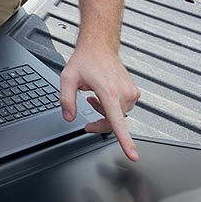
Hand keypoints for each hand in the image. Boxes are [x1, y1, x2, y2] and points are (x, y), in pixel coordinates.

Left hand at [59, 44, 140, 161]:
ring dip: (105, 114)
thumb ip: (66, 100)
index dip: (126, 142)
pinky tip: (102, 97)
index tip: (133, 155)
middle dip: (99, 124)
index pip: (118, 123)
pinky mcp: (134, 92)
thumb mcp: (68, 78)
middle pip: (114, 123)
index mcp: (109, 93)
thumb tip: (69, 118)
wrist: (100, 46)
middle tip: (88, 124)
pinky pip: (123, 109)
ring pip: (118, 117)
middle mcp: (124, 93)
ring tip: (93, 99)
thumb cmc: (86, 59)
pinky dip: (112, 108)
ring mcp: (131, 92)